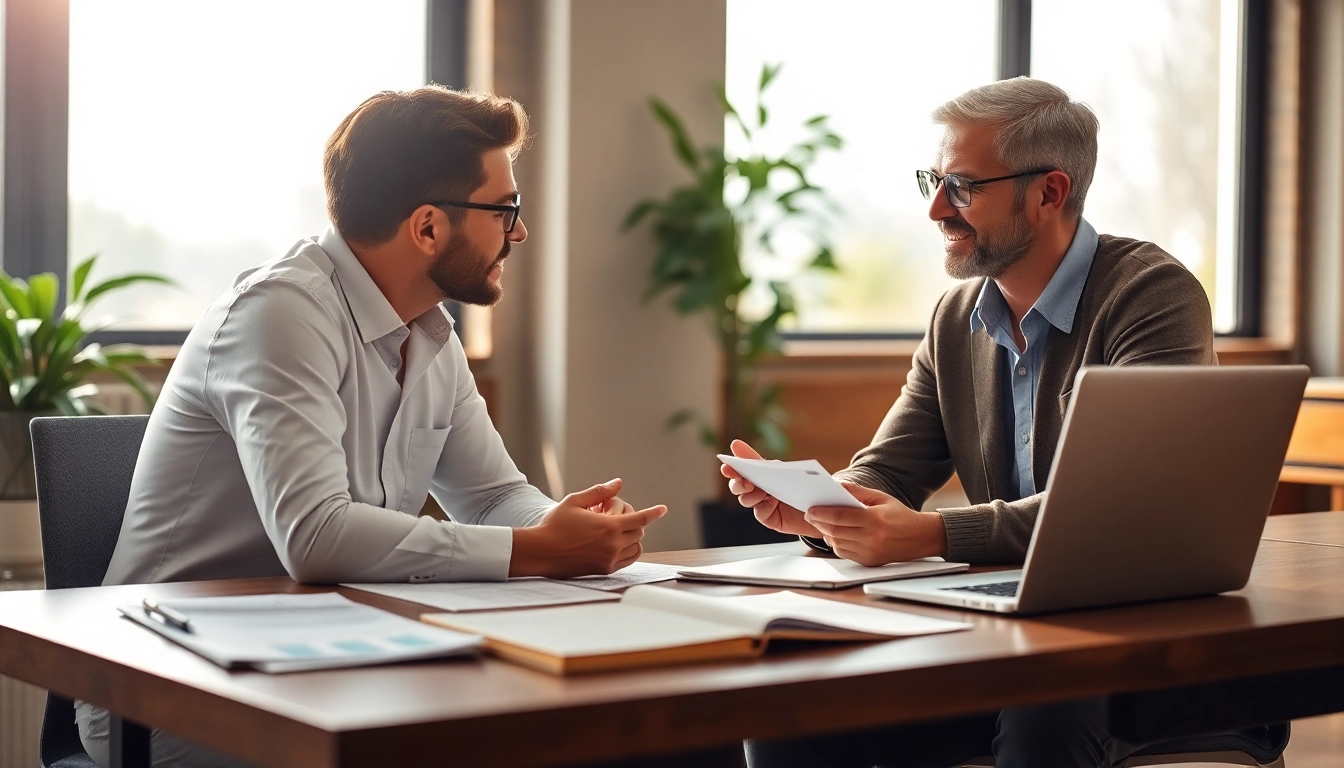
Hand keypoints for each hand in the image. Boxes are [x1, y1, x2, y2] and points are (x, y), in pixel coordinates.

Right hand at [510, 479, 666, 577]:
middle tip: (614, 514)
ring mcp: (609, 559)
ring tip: (616, 529)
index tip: (663, 509)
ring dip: (633, 537)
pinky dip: (627, 550)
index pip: (641, 519)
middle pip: (639, 532)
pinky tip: (614, 543)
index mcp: (608, 526)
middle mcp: (613, 545)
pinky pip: (627, 560)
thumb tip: (618, 483)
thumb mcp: (575, 501)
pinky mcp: (604, 570)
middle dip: (634, 521)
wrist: (540, 552)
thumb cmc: (555, 525)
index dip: (654, 512)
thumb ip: (599, 491)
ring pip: (636, 548)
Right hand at [720, 439, 820, 537]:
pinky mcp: (770, 518)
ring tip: (761, 492)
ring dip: (749, 495)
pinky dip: (762, 507)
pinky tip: (770, 503)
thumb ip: (763, 461)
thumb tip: (735, 444)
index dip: (731, 466)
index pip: (740, 468)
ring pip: (745, 499)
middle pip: (737, 485)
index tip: (726, 464)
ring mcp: (762, 503)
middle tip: (744, 481)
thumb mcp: (785, 469)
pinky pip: (760, 513)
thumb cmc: (804, 483)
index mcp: (760, 472)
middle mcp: (758, 488)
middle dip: (736, 483)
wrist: (823, 505)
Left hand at [805, 482, 947, 565]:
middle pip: (835, 531)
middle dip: (819, 523)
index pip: (839, 517)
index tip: (811, 509)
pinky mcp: (869, 562)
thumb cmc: (900, 515)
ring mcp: (870, 552)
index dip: (821, 513)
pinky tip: (836, 534)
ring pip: (837, 544)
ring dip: (826, 533)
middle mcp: (871, 538)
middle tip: (811, 515)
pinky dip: (836, 543)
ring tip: (822, 524)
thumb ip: (857, 492)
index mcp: (874, 520)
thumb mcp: (881, 498)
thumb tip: (836, 486)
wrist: (921, 537)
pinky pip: (844, 553)